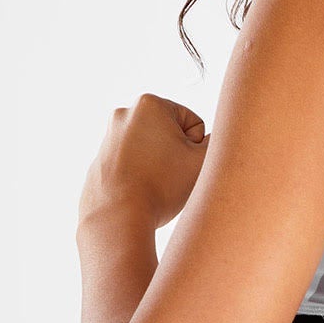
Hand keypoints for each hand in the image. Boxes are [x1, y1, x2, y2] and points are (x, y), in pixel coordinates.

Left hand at [78, 94, 210, 229]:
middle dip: (176, 153)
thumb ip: (220, 142)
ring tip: (156, 184)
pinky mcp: (101, 158)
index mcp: (149, 104)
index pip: (194, 123)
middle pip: (171, 133)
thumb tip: (221, 137)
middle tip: (172, 175)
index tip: (182, 164)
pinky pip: (134, 162)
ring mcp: (109, 136)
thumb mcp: (203, 162)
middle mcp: (125, 114)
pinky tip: (141, 190)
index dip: (196, 147)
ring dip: (160, 163)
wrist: (117, 218)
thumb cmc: (159, 188)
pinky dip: (141, 173)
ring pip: (153, 148)